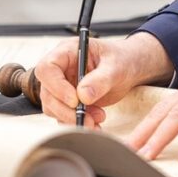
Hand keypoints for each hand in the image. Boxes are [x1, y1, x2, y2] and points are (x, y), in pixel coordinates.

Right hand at [36, 32, 173, 128]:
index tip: (75, 100)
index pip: (47, 68)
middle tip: (89, 119)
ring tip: (97, 120)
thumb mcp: (116, 66)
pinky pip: (64, 116)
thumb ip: (101, 79)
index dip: (56, 86)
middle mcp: (61, 69)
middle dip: (66, 110)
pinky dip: (77, 123)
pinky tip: (95, 124)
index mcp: (68, 52)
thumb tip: (83, 96)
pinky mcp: (68, 101)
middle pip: (48, 92)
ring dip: (73, 119)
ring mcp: (62, 86)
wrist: (129, 68)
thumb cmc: (122, 59)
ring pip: (53, 107)